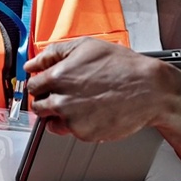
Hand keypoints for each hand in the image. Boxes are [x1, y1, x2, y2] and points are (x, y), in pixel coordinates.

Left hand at [24, 37, 172, 142]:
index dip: (42, 84)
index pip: (33, 86)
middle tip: (68, 94)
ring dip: (60, 114)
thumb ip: (53, 53)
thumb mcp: (86, 46)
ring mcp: (72, 119)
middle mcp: (62, 99)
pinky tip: (92, 111)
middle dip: (48, 100)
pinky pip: (70, 131)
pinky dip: (77, 124)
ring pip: (52, 121)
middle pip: (38, 106)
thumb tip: (31, 64)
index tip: (49, 85)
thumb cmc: (123, 66)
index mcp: (59, 76)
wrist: (149, 90)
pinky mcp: (84, 134)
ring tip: (82, 103)